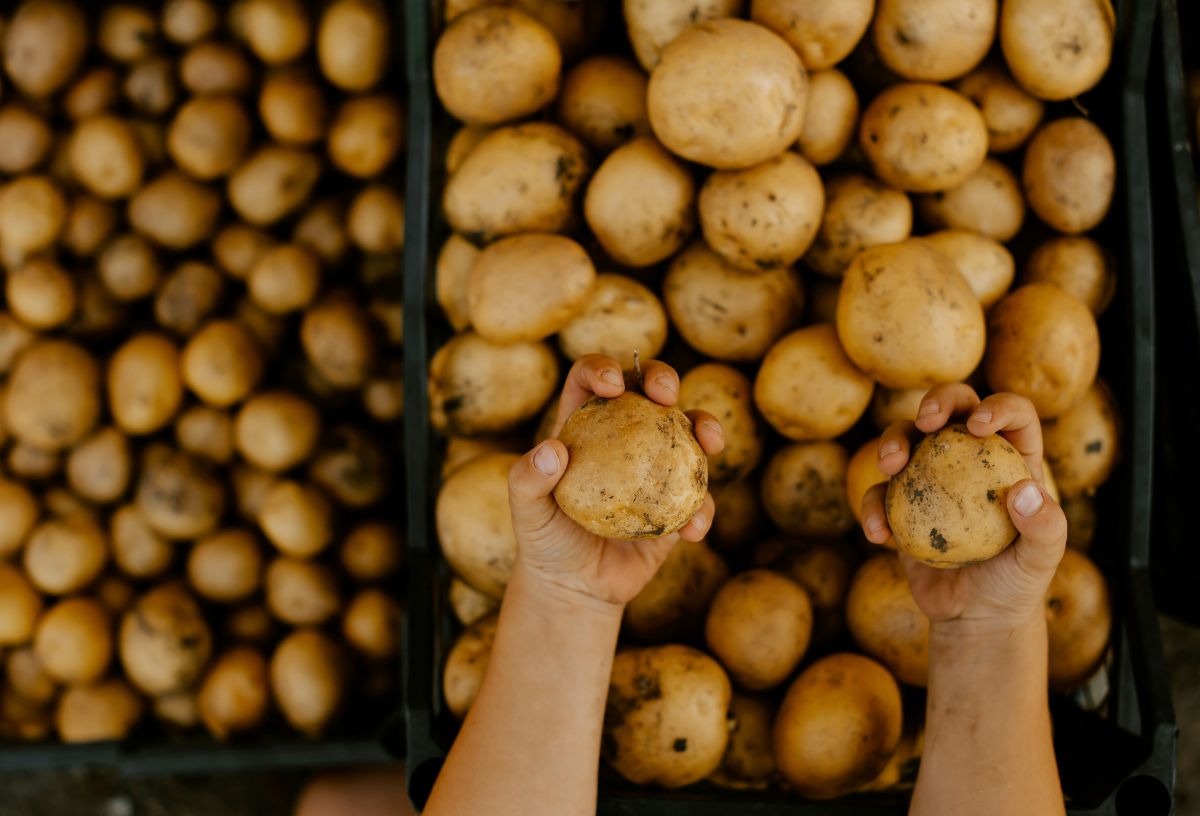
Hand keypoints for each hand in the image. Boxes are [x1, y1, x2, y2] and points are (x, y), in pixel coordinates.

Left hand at [507, 355, 723, 609]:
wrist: (575, 586)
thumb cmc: (545, 540)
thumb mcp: (526, 512)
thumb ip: (528, 480)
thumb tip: (553, 449)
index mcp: (586, 425)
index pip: (592, 380)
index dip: (603, 368)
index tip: (612, 385)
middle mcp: (625, 436)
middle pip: (649, 389)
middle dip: (662, 378)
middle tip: (666, 396)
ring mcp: (657, 466)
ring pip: (689, 431)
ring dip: (707, 427)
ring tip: (710, 443)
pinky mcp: (678, 503)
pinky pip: (700, 497)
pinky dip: (703, 509)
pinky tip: (694, 529)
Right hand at [859, 383, 1067, 634]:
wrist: (975, 616)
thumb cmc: (1016, 584)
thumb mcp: (1040, 561)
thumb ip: (1044, 527)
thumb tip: (1024, 489)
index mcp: (1012, 459)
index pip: (1013, 415)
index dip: (997, 407)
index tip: (978, 426)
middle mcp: (971, 458)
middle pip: (953, 409)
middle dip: (937, 400)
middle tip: (926, 420)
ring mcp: (931, 477)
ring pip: (907, 438)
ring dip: (892, 442)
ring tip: (889, 467)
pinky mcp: (900, 504)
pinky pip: (878, 493)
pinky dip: (872, 507)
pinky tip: (877, 533)